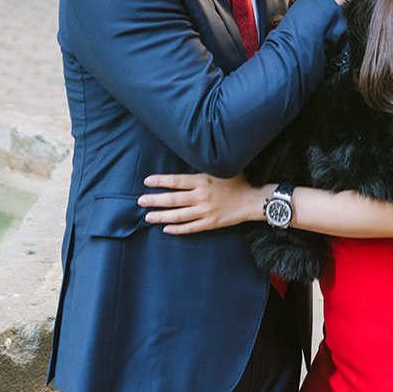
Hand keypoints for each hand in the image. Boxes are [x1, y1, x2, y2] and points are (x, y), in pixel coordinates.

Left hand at [138, 172, 265, 234]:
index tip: (147, 181)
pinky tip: (165, 228)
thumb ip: (204, 169)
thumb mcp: (220, 169)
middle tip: (140, 201)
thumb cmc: (237, 181)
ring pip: (178, 216)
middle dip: (154, 200)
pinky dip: (177, 229)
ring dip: (161, 216)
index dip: (160, 181)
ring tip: (148, 217)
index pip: (176, 181)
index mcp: (203, 181)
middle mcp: (201, 197)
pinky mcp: (210, 223)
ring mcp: (205, 212)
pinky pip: (190, 228)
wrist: (252, 200)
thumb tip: (188, 162)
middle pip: (172, 200)